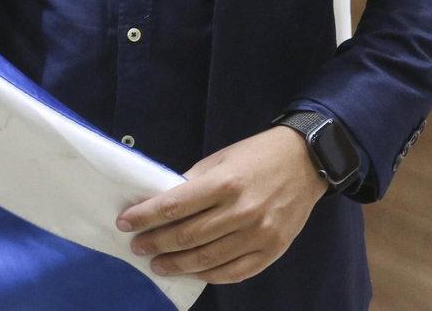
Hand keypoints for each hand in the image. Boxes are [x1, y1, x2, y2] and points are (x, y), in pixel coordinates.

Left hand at [116, 126, 327, 283]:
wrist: (306, 162)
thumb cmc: (256, 156)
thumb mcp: (219, 159)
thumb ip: (191, 183)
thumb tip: (160, 203)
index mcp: (224, 183)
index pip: (174, 206)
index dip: (145, 217)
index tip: (125, 223)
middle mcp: (241, 211)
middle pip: (187, 236)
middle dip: (155, 243)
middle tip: (137, 246)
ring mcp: (258, 234)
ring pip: (208, 259)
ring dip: (177, 264)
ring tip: (157, 264)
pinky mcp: (272, 250)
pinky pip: (234, 271)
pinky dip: (208, 275)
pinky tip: (191, 271)